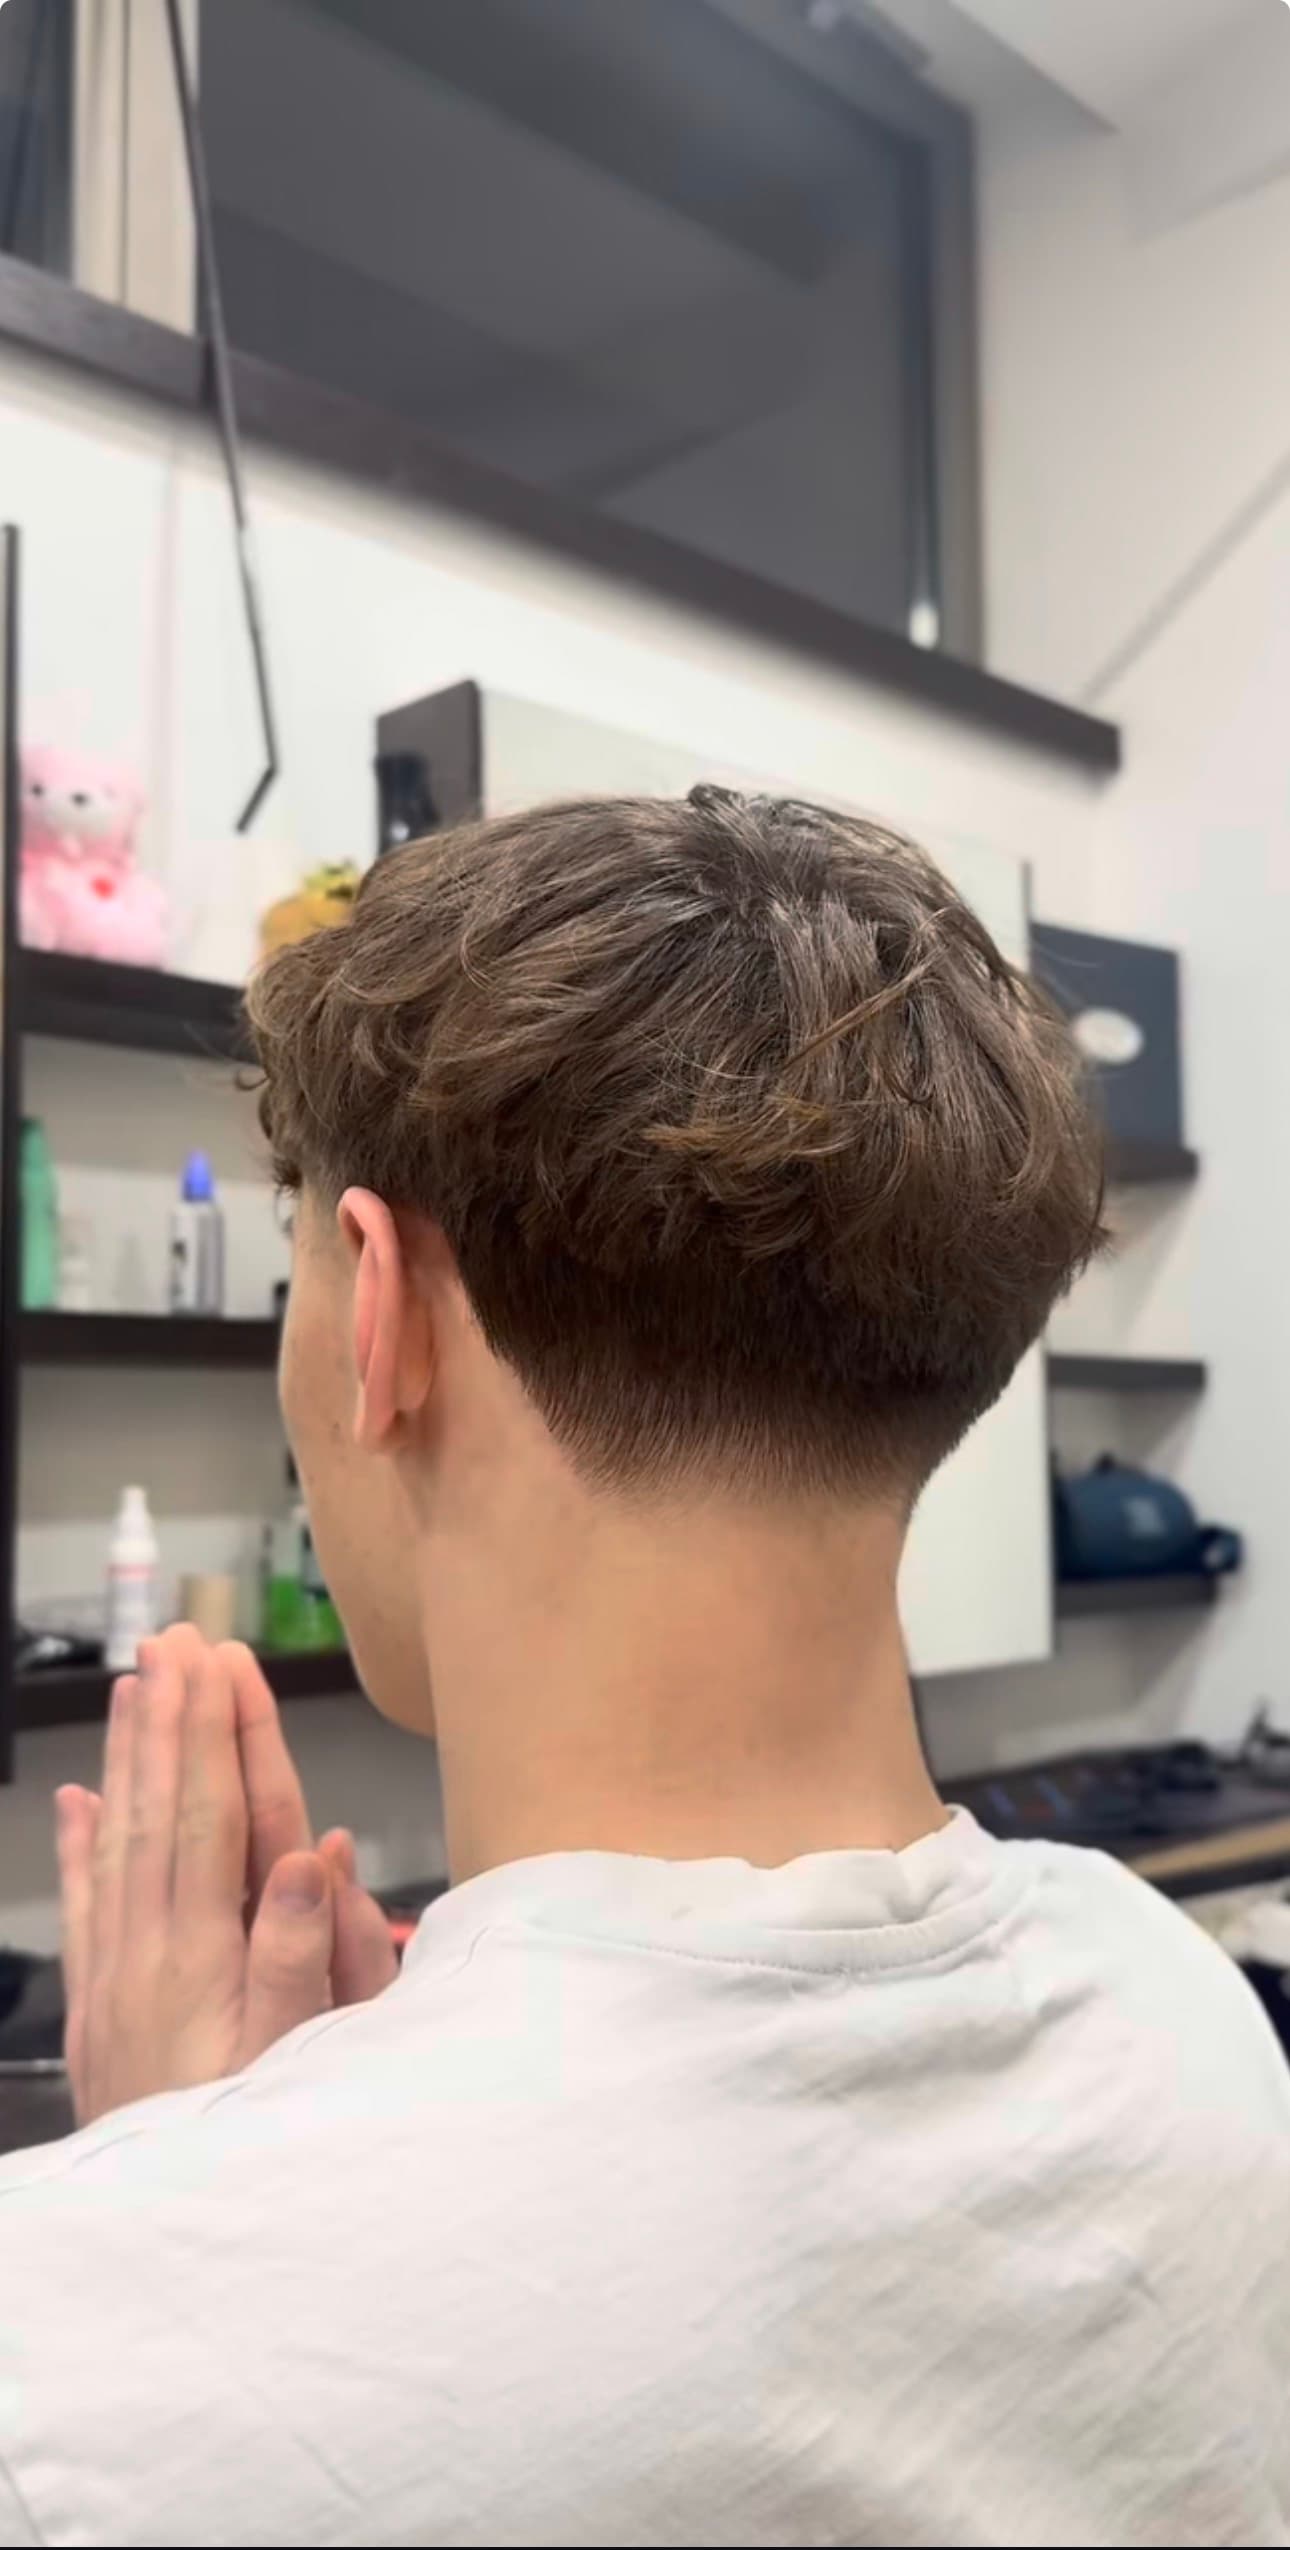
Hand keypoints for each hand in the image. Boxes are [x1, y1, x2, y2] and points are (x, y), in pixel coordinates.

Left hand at [56, 1628, 396, 2125]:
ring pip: (119, 1843)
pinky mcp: (98, 2007)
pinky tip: (79, 1800)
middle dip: (169, 1720)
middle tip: (172, 1641)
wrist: (160, 2235)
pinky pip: (87, 1906)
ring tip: (131, 1689)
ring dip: (128, 1760)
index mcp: (207, 1954)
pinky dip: (82, 1847)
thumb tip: (311, 1850)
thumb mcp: (299, 2057)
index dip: (215, 1733)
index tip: (215, 1662)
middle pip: (161, 1811)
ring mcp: (118, 1976)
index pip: (211, 1816)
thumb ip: (301, 1953)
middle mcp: (153, 1951)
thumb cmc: (247, 2142)